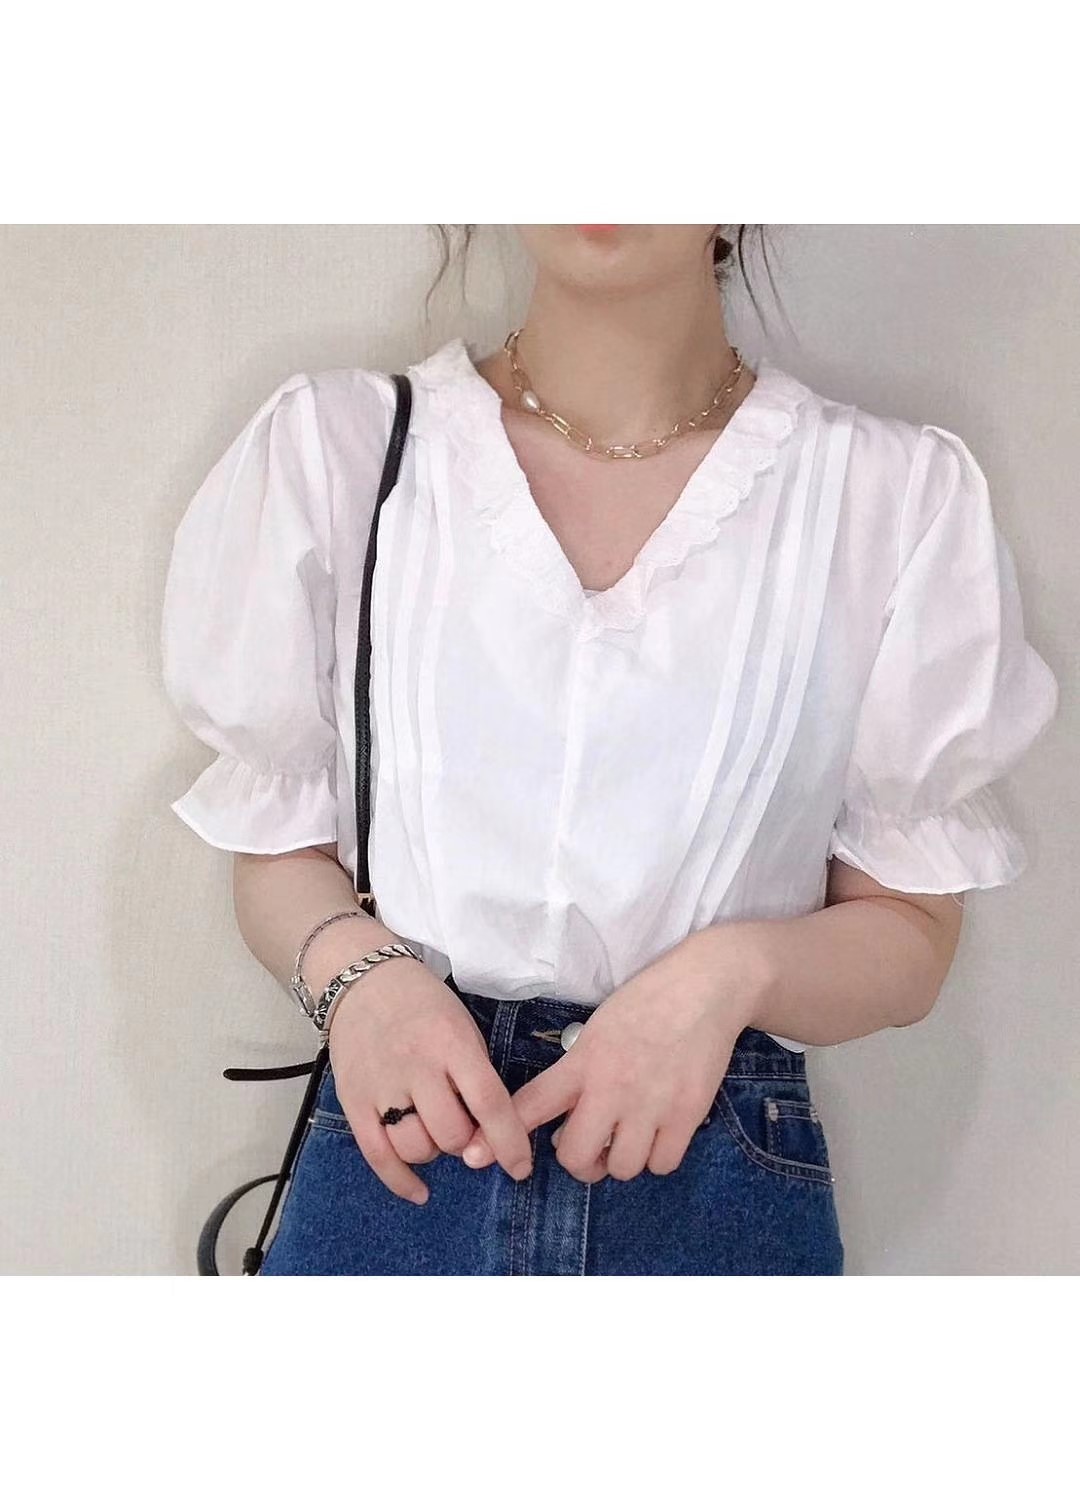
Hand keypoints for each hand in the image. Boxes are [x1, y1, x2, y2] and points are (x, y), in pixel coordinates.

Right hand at [327, 960, 533, 1204]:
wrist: (362, 980)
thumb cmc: (422, 1005)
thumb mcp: (462, 1027)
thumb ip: (474, 1075)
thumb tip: (489, 1130)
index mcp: (451, 1044)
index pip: (488, 1103)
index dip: (509, 1141)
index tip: (521, 1168)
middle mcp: (416, 1067)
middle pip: (451, 1134)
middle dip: (466, 1143)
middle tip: (464, 1129)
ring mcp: (381, 1086)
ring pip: (416, 1148)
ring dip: (434, 1152)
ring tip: (433, 1132)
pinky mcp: (353, 1101)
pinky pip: (377, 1156)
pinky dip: (400, 1181)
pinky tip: (419, 1190)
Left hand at [461, 947, 753, 1183]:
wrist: (704, 987)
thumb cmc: (647, 1002)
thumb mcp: (598, 1028)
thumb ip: (577, 1069)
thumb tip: (562, 1111)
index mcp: (583, 1062)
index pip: (531, 1106)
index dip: (500, 1138)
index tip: (482, 1155)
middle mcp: (612, 1088)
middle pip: (576, 1158)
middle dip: (579, 1161)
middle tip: (591, 1145)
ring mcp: (651, 1104)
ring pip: (621, 1169)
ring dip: (620, 1161)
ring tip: (628, 1137)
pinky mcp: (688, 1113)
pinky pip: (663, 1164)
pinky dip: (657, 1157)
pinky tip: (658, 1135)